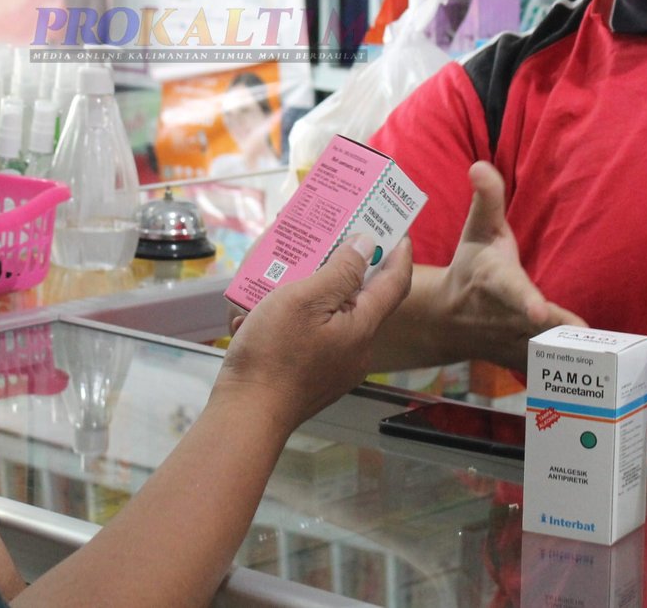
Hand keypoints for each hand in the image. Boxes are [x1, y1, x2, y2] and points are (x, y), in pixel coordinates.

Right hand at [217, 236, 411, 433]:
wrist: (248, 414)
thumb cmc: (274, 356)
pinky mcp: (312, 376)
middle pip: (361, 298)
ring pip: (333, 316)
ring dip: (316, 291)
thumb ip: (340, 271)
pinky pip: (313, 336)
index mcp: (362, 328)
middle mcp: (355, 349)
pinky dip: (297, 317)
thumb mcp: (304, 300)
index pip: (395, 284)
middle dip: (347, 268)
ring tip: (291, 272)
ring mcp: (334, 366)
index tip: (397, 231)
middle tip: (332, 240)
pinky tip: (268, 311)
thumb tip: (366, 245)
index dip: (399, 254)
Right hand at [445, 161, 584, 368]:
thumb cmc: (470, 266)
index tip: (539, 312)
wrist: (447, 318)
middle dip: (559, 335)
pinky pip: (547, 373)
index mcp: (493, 280)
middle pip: (536, 328)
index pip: (510, 289)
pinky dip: (568, 378)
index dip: (525, 301)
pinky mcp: (520, 360)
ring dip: (571, 358)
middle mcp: (502, 315)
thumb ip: (487, 198)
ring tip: (609, 362)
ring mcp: (511, 342)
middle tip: (591, 339)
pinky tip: (600, 381)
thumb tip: (480, 165)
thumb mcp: (477, 230)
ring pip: (545, 353)